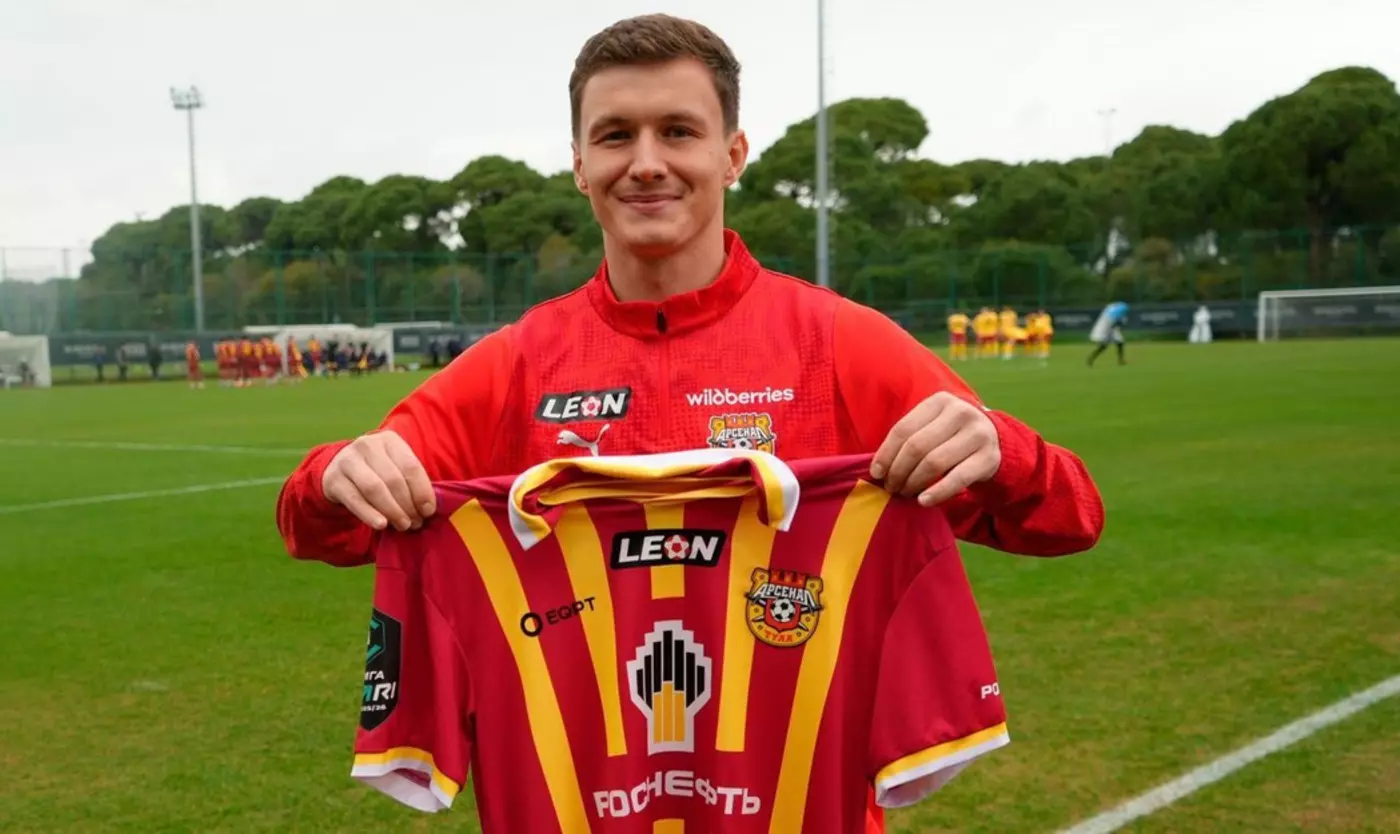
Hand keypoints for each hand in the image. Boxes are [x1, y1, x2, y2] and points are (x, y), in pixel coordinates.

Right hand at [321, 430, 435, 530]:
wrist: (339, 469)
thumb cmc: (377, 471)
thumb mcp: (395, 467)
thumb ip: (411, 482)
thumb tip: (428, 509)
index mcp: (389, 440)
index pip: (410, 467)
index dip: (422, 491)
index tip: (429, 511)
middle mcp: (367, 445)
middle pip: (393, 479)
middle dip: (408, 505)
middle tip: (416, 523)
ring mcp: (348, 460)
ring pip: (375, 489)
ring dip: (392, 511)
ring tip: (403, 526)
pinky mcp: (333, 479)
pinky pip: (355, 500)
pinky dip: (370, 514)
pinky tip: (381, 525)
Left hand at [869, 392, 1000, 506]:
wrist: (994, 440)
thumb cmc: (950, 435)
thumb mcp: (931, 426)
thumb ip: (909, 439)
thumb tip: (878, 469)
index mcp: (940, 401)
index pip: (904, 429)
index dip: (886, 454)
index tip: (876, 473)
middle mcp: (961, 413)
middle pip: (917, 447)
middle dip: (899, 471)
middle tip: (891, 487)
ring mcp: (978, 434)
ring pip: (935, 463)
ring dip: (914, 483)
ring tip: (905, 493)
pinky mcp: (989, 458)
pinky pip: (957, 479)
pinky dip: (937, 493)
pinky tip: (923, 501)